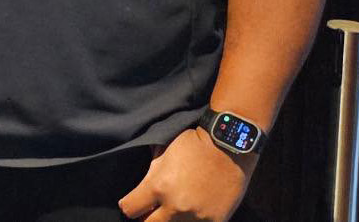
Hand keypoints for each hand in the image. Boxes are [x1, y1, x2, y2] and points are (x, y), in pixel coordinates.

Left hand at [119, 128, 254, 220]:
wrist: (230, 146)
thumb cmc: (194, 144)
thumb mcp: (162, 153)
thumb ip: (150, 175)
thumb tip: (141, 190)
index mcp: (157, 186)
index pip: (129, 209)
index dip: (129, 206)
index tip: (133, 203)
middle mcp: (175, 205)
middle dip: (147, 217)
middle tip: (152, 210)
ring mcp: (197, 216)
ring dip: (170, 220)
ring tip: (175, 209)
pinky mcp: (216, 221)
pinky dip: (192, 221)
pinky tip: (194, 211)